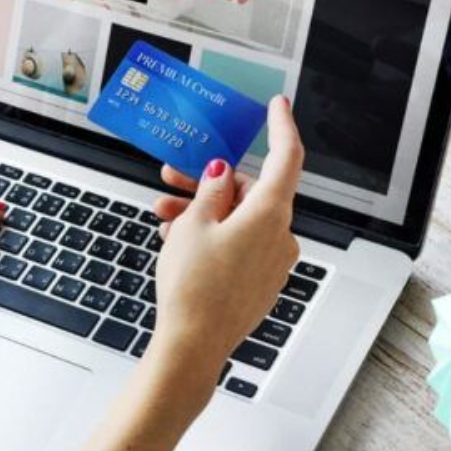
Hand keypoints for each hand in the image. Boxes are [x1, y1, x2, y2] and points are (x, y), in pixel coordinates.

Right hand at [147, 96, 304, 373]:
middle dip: (210, 182)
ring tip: (164, 216)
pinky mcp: (259, 282)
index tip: (278, 107)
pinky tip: (178, 242)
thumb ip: (211, 191)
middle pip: (250, 192)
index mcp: (270, 214)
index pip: (286, 157)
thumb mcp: (194, 225)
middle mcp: (280, 236)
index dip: (281, 127)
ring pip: (239, 220)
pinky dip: (212, 236)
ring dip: (203, 211)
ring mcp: (272, 262)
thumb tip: (223, 174)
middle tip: (174, 175)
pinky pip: (239, 245)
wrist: (193, 343)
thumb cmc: (194, 288)